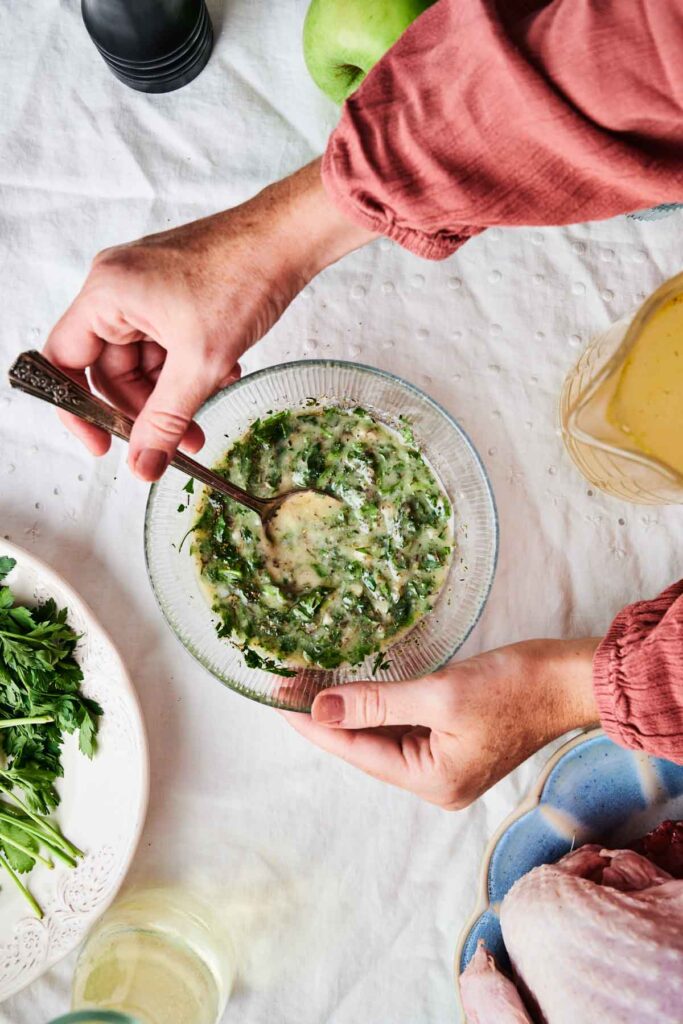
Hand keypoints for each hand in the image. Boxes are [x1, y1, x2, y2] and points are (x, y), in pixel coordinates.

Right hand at [44, 159, 375, 479]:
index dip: (78, 409)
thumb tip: (142, 468)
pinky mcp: (171, 292)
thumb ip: (165, 421)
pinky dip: (189, 368)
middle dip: (147, 410)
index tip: (104, 446)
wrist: (288, 239)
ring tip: (210, 410)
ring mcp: (144, 289)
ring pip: (143, 363)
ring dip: (175, 394)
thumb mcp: (200, 363)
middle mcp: (117, 287)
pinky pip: (165, 346)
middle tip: (181, 442)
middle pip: (110, 370)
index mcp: (107, 294)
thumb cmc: (243, 279)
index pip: (66, 361)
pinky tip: (223, 373)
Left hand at [283, 639, 599, 808]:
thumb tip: (322, 709)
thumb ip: (377, 703)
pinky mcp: (455, 742)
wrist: (568, 680)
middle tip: (286, 690)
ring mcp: (447, 764)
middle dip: (328, 720)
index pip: (358, 753)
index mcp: (433, 781)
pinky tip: (355, 691)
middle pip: (368, 750)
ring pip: (384, 738)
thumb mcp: (439, 693)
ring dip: (351, 713)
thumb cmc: (514, 687)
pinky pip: (405, 729)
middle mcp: (437, 782)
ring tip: (309, 688)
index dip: (315, 727)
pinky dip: (379, 709)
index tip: (278, 703)